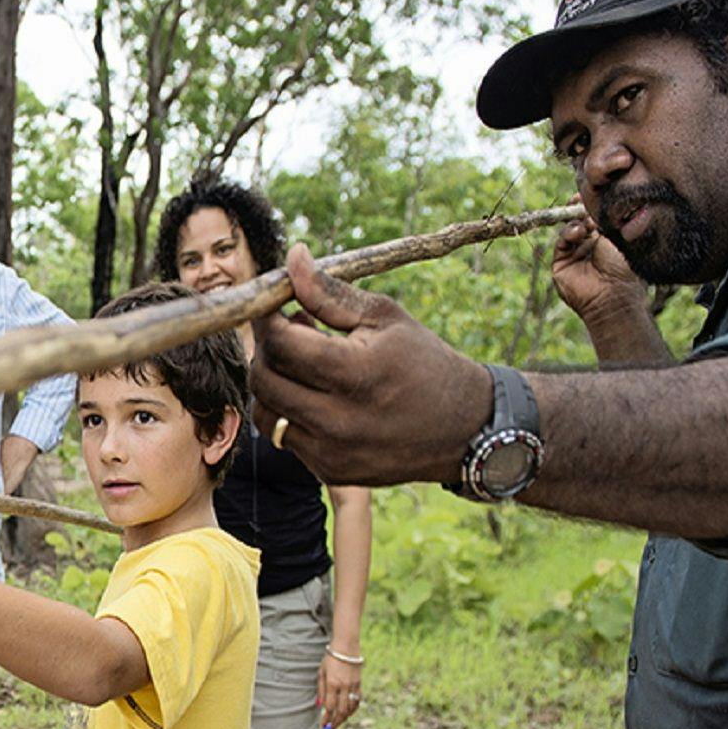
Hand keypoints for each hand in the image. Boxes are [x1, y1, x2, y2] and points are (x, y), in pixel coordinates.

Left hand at [249, 245, 490, 486]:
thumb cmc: (423, 362)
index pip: (281, 343)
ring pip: (267, 411)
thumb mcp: (385, 318)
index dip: (268, 318)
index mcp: (356, 373)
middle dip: (267, 349)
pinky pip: (285, 436)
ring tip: (304, 364)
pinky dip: (290, 411)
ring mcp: (332, 450)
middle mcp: (339, 418)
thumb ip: (330, 293)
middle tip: (290, 332)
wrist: (463, 427)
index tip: (275, 306)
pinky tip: (317, 395)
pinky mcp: (329, 470)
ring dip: (273, 383)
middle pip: (265, 379)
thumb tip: (292, 258)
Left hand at [317, 651, 361, 728]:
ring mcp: (353, 686)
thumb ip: (320, 689)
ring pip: (351, 708)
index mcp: (332, 683)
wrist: (347, 647)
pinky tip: (348, 714)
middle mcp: (344, 686)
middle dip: (335, 722)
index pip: (330, 707)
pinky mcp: (359, 684)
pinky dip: (353, 710)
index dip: (326, 718)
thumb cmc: (331, 659)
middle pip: (341, 711)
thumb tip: (319, 705)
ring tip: (338, 724)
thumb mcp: (321, 672)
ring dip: (344, 718)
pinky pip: (357, 701)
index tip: (322, 725)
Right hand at [551, 201, 647, 326]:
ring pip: (568, 229)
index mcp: (605, 239)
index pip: (593, 217)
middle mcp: (589, 245)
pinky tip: (578, 232)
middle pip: (578, 220)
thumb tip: (598, 204)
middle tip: (579, 198)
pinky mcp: (561, 263)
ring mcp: (574, 254)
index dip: (590, 205)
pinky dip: (568, 234)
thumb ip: (607, 220)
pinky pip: (561, 243)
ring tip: (586, 224)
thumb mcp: (619, 238)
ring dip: (575, 222)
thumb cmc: (624, 268)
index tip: (592, 194)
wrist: (614, 294)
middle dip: (578, 208)